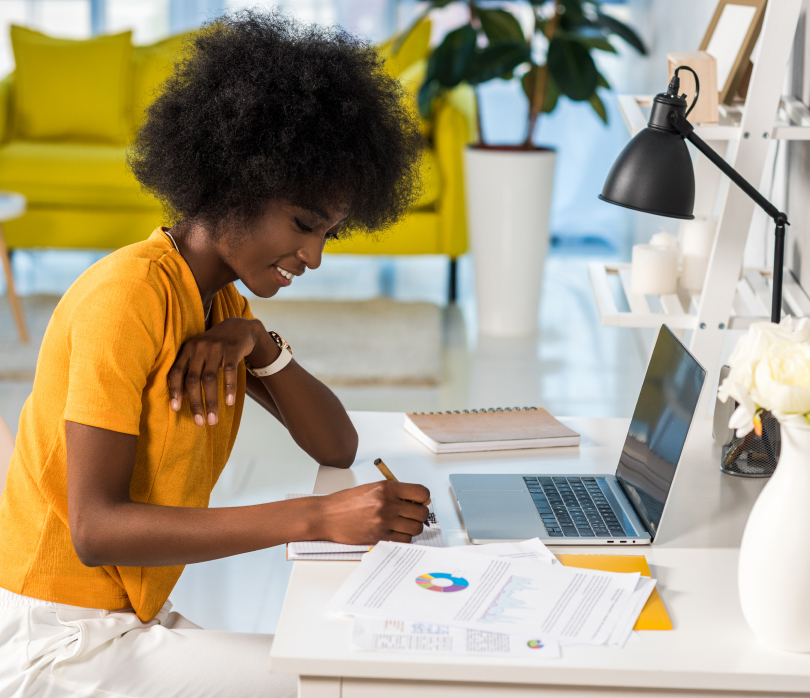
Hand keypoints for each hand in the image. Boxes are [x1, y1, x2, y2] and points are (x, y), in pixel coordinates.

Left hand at [168, 318, 276, 425]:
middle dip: (195, 403)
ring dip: (211, 401)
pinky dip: (229, 389)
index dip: (174, 391)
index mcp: (187, 349)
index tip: (175, 410)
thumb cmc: (216, 346)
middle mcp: (199, 348)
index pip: (176, 372)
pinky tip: (229, 403)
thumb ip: (190, 370)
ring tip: (213, 419)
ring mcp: (216, 348)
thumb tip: (181, 397)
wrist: (240, 327)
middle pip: (193, 379)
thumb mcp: (200, 353)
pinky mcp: (232, 349)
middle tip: (199, 422)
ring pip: (210, 379)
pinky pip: (230, 372)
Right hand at [314, 481, 430, 544]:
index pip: (421, 493)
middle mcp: (387, 504)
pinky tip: (395, 533)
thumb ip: (393, 492)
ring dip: (412, 527)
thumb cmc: (345, 502)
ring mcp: (383, 521)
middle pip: (421, 513)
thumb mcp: (371, 488)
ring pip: (415, 528)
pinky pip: (404, 540)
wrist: (326, 516)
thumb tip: (414, 500)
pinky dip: (403, 538)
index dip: (423, 499)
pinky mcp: (379, 536)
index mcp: (386, 488)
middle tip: (412, 515)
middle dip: (420, 515)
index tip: (419, 502)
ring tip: (403, 524)